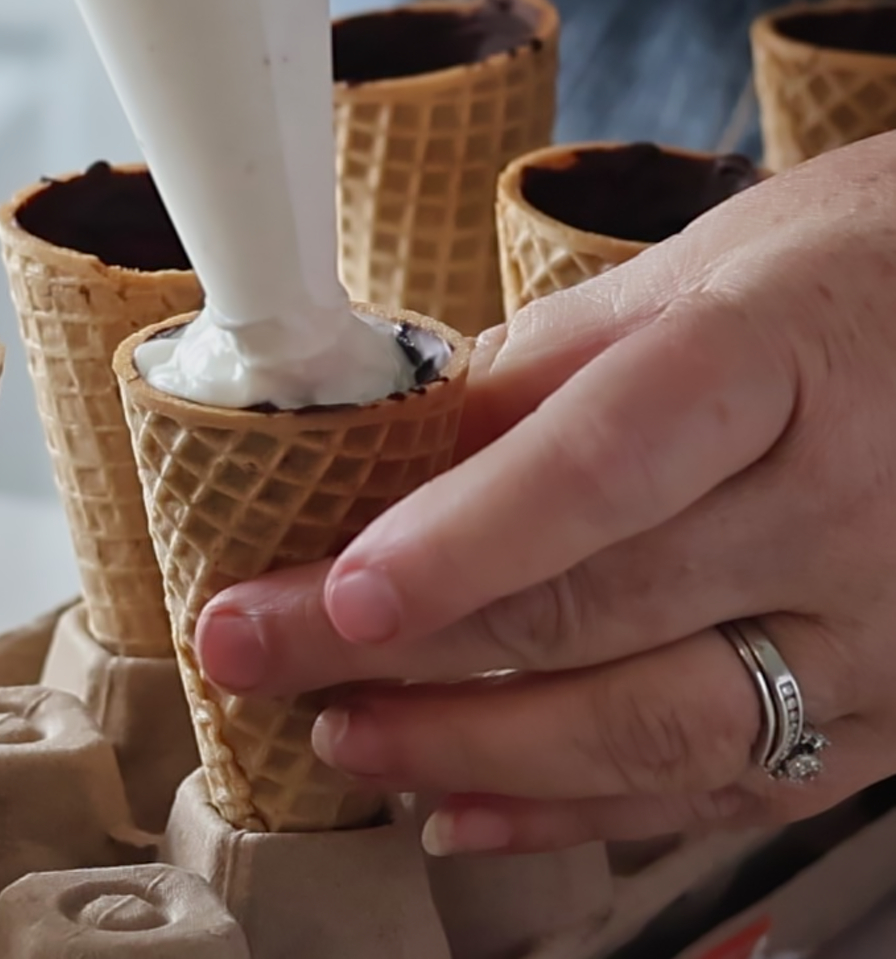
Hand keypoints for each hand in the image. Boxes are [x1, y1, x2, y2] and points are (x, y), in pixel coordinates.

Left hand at [197, 132, 895, 854]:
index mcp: (775, 359)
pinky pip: (718, 787)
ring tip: (343, 736)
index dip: (459, 542)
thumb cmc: (828, 274)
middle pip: (594, 606)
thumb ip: (540, 376)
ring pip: (651, 727)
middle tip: (253, 654)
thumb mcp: (684, 280)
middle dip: (398, 648)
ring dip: (472, 747)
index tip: (331, 597)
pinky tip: (463, 809)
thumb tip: (396, 464)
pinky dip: (573, 811)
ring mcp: (875, 626)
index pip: (600, 465)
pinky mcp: (884, 710)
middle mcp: (841, 507)